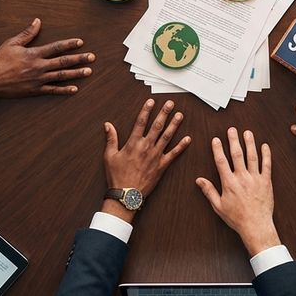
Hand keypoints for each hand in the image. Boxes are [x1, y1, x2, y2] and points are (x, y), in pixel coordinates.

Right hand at [0, 18, 94, 98]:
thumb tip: (38, 21)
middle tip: (92, 57)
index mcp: (34, 54)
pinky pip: (53, 91)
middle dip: (79, 59)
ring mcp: (38, 80)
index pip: (56, 47)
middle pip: (63, 62)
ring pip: (61, 76)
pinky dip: (64, 90)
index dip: (69, 44)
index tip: (81, 42)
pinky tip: (75, 89)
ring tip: (89, 71)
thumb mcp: (12, 43)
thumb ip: (27, 33)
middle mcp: (39, 67)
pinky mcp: (35, 90)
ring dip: (76, 73)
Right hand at [101, 98, 191, 221]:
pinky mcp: (162, 166)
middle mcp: (146, 147)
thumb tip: (107, 125)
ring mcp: (155, 156)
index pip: (141, 122)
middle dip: (164, 113)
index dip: (146, 110)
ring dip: (174, 125)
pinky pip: (174, 154)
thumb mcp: (109, 156)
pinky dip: (181, 146)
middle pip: (157, 126)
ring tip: (180, 115)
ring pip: (167, 137)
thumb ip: (111, 139)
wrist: (127, 194)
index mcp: (133, 143)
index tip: (151, 101)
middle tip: (171, 103)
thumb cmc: (117, 176)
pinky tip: (188, 139)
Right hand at [195, 128, 279, 255]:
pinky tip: (264, 146)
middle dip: (234, 140)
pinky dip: (266, 154)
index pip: (221, 161)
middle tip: (232, 129)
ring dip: (250, 143)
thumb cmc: (236, 218)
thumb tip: (199, 180)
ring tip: (247, 132)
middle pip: (237, 154)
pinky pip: (266, 165)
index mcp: (229, 183)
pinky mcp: (266, 182)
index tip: (216, 139)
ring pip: (252, 156)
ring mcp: (255, 178)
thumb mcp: (218, 206)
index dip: (218, 149)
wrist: (256, 226)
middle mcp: (242, 178)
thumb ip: (208, 191)